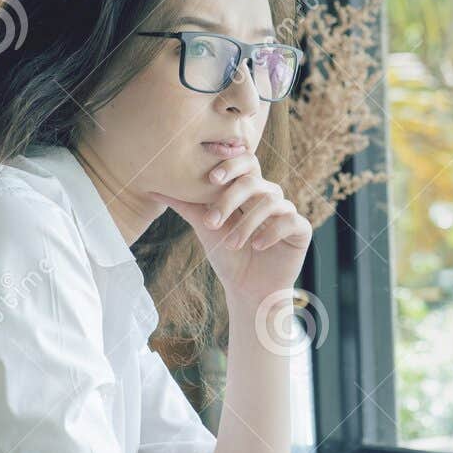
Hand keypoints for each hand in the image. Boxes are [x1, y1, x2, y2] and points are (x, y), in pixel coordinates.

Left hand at [166, 152, 312, 307]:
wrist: (249, 290)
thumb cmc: (228, 256)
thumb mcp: (205, 227)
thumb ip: (185, 205)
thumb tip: (153, 186)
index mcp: (248, 191)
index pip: (246, 163)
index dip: (231, 164)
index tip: (211, 178)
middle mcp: (269, 196)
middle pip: (254, 181)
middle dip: (231, 199)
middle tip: (212, 222)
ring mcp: (287, 211)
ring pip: (270, 202)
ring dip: (247, 223)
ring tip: (232, 243)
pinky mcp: (300, 229)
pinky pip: (290, 220)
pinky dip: (271, 232)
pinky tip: (257, 246)